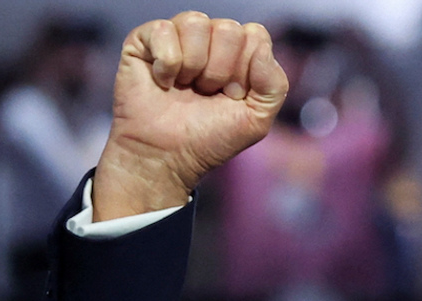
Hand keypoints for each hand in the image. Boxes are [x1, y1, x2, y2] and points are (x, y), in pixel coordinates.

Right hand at [93, 12, 288, 220]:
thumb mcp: (257, 119)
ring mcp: (178, 36)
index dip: (246, 71)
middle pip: (228, 29)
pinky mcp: (146, 38)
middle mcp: (210, 39)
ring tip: (185, 87)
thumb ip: (274, 84)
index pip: (255, 35)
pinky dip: (166, 64)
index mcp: (240, 53)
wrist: (166, 156)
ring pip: (197, 23)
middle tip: (206, 94)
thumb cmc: (210, 138)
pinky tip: (163, 82)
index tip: (232, 96)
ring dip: (193, 66)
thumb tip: (262, 48)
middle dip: (219, 70)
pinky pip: (164, 30)